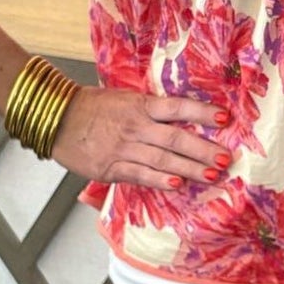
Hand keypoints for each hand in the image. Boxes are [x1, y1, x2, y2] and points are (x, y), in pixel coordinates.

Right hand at [50, 86, 231, 191]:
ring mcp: (124, 148)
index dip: (202, 111)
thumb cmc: (93, 107)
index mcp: (141, 105)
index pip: (178, 107)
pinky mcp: (112, 168)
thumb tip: (182, 115)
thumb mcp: (124, 99)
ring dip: (190, 169)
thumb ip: (151, 109)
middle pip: (176, 138)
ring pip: (163, 160)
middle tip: (226, 158)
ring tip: (212, 175)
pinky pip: (140, 174)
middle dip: (203, 149)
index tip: (225, 118)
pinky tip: (177, 185)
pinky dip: (160, 180)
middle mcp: (136, 126)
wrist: (57, 119)